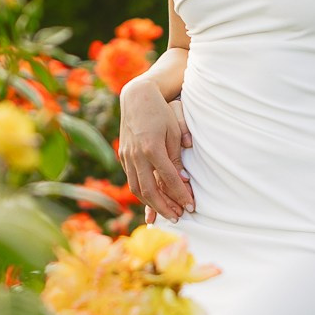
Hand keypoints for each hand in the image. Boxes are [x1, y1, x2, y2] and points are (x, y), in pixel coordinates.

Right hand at [118, 82, 194, 220]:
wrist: (136, 97)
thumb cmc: (160, 112)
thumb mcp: (173, 132)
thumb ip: (176, 158)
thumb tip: (183, 180)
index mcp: (152, 148)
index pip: (169, 179)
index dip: (181, 195)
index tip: (191, 206)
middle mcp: (136, 155)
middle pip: (149, 191)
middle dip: (164, 208)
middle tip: (177, 217)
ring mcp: (127, 156)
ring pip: (136, 189)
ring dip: (151, 204)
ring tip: (166, 212)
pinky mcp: (122, 156)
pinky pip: (131, 180)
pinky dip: (142, 192)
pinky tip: (152, 198)